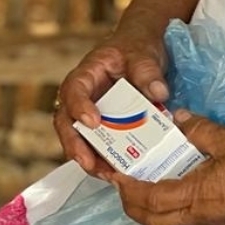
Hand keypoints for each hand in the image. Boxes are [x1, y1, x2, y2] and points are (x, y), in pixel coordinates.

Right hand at [55, 32, 168, 177]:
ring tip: (106, 175)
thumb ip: (148, 71)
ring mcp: (88, 112)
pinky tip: (117, 174)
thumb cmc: (135, 49)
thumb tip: (159, 93)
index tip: (92, 122)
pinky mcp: (102, 126)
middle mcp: (80, 96)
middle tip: (89, 163)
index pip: (73, 89)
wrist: (139, 52)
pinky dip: (103, 160)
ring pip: (77, 138)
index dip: (78, 106)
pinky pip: (96, 145)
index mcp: (86, 74)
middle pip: (65, 121)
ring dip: (88, 159)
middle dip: (74, 145)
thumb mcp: (143, 54)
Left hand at [111, 111, 224, 224]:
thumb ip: (195, 128)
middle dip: (130, 203)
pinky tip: (167, 179)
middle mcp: (200, 214)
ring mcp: (211, 219)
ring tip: (138, 178)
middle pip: (152, 219)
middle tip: (120, 179)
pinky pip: (183, 215)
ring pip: (166, 220)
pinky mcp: (220, 217)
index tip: (115, 173)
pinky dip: (167, 202)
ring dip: (147, 204)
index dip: (127, 189)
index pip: (150, 200)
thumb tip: (174, 117)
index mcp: (197, 195)